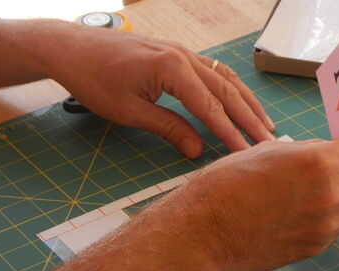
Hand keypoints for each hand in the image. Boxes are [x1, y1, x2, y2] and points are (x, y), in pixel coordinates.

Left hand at [45, 25, 274, 157]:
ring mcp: (182, 51)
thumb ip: (167, 128)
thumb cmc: (93, 79)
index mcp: (172, 68)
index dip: (231, 133)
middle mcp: (184, 55)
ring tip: (265, 124)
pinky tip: (239, 101)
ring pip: (225, 78)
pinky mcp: (177, 53)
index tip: (246, 154)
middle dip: (249, 118)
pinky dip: (230, 90)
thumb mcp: (128, 111)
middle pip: (226, 91)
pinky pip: (213, 72)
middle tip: (268, 142)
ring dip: (246, 102)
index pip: (211, 107)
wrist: (70, 47)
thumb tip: (197, 151)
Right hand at [161, 138, 338, 270]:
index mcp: (318, 163)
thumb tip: (329, 154)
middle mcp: (329, 196)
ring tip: (322, 197)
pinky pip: (337, 232)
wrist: (205, 229)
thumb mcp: (269, 151)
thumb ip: (307, 152)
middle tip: (338, 174)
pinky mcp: (314, 249)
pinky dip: (329, 222)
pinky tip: (302, 216)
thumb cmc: (228, 183)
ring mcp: (324, 228)